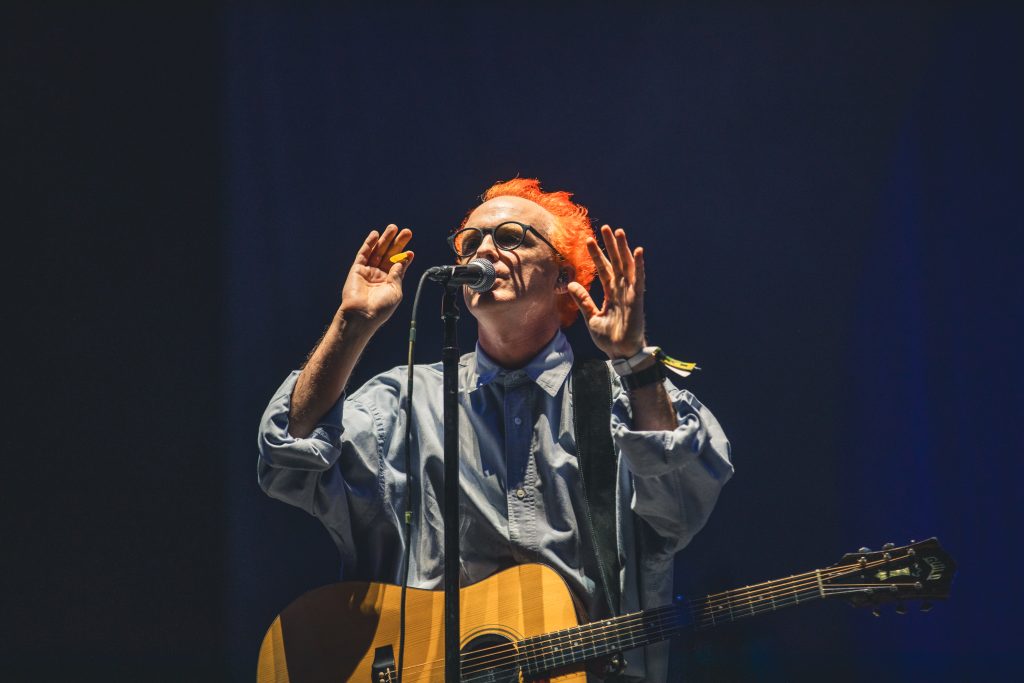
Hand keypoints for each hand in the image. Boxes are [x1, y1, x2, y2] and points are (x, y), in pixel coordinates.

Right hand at [338, 224, 413, 327]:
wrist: (362, 315)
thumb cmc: (380, 308)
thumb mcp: (395, 291)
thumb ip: (398, 275)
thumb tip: (402, 261)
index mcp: (390, 283)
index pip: (398, 265)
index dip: (405, 257)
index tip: (411, 251)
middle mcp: (379, 275)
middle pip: (390, 255)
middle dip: (398, 243)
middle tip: (407, 232)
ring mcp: (368, 271)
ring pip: (378, 251)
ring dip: (385, 239)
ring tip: (393, 228)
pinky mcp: (357, 269)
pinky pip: (363, 254)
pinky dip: (369, 243)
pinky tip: (375, 235)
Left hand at [567, 225, 645, 359]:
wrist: (620, 353)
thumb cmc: (609, 338)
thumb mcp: (591, 317)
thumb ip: (583, 300)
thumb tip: (571, 284)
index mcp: (611, 294)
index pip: (603, 270)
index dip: (597, 255)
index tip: (589, 240)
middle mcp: (622, 290)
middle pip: (616, 262)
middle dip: (610, 245)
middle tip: (605, 227)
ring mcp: (630, 293)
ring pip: (627, 266)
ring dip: (623, 249)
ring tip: (618, 232)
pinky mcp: (637, 299)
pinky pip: (639, 279)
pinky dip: (639, 265)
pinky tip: (638, 251)